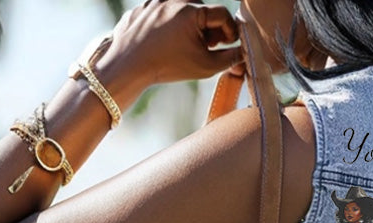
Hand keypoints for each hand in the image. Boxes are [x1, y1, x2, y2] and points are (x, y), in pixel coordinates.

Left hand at [92, 1, 241, 111]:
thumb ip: (229, 59)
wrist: (128, 65)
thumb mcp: (204, 66)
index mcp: (192, 10)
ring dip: (191, 24)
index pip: (222, 14)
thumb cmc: (167, 66)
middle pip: (203, 9)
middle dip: (209, 28)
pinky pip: (165, 11)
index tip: (229, 44)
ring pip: (184, 8)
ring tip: (186, 44)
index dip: (230, 31)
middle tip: (207, 47)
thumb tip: (244, 53)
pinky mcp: (144, 5)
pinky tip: (166, 41)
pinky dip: (170, 24)